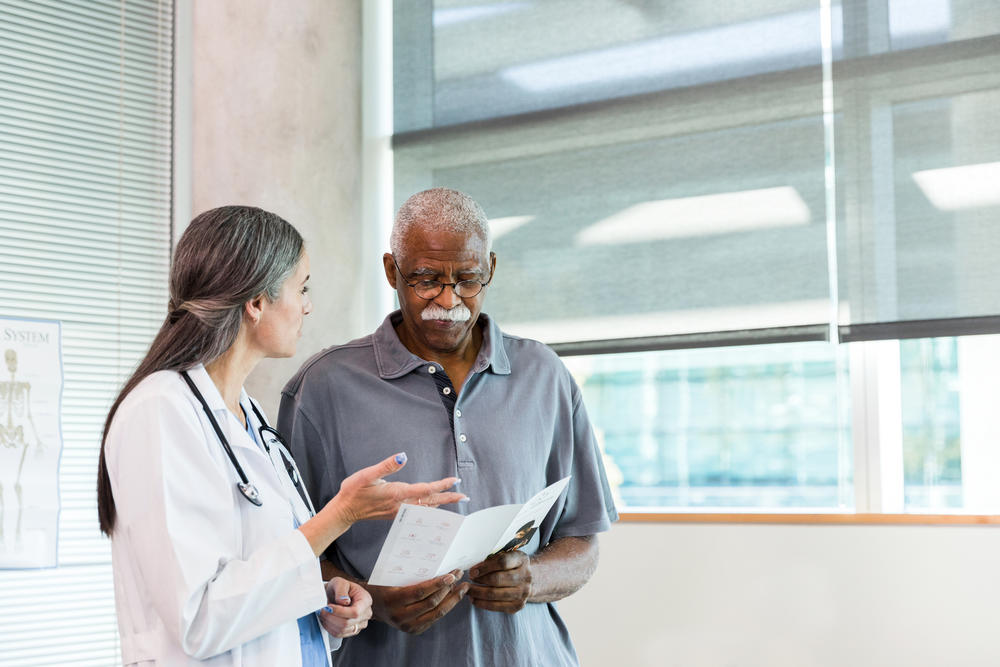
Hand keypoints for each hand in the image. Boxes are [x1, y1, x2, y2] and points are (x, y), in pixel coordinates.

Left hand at [318, 577, 372, 637]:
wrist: (338, 594)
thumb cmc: (340, 588)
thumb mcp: (340, 582)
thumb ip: (341, 590)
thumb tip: (344, 602)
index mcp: (365, 600)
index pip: (355, 612)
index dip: (340, 612)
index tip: (328, 607)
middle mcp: (365, 614)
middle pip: (347, 623)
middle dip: (331, 617)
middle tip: (321, 609)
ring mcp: (360, 624)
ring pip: (342, 630)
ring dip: (329, 622)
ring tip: (323, 613)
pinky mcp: (352, 631)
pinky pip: (339, 634)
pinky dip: (329, 627)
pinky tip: (326, 619)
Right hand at [334, 452, 467, 523]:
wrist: (344, 511)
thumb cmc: (354, 491)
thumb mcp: (367, 474)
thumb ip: (386, 465)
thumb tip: (403, 456)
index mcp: (397, 493)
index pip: (425, 489)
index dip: (441, 485)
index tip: (455, 480)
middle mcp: (400, 504)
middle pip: (430, 501)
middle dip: (448, 498)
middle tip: (465, 495)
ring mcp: (398, 511)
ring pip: (425, 507)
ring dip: (441, 503)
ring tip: (455, 499)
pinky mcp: (395, 513)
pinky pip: (418, 511)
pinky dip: (430, 508)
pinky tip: (434, 506)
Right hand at [368, 569, 468, 634]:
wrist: (372, 607)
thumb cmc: (383, 586)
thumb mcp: (391, 578)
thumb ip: (410, 575)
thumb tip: (437, 565)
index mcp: (394, 600)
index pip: (421, 592)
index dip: (438, 584)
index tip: (452, 575)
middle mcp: (401, 616)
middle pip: (432, 603)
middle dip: (449, 589)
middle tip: (459, 575)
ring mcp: (408, 627)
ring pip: (437, 613)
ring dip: (452, 599)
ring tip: (463, 587)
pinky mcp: (414, 631)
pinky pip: (434, 618)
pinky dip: (446, 607)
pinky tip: (453, 596)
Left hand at [467, 551, 532, 612]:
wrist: (528, 580)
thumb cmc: (511, 566)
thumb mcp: (505, 556)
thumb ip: (492, 560)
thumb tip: (474, 570)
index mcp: (521, 560)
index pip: (502, 562)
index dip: (485, 567)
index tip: (472, 571)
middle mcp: (526, 576)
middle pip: (497, 579)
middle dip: (479, 580)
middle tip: (467, 582)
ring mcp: (524, 592)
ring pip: (495, 594)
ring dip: (478, 593)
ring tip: (468, 591)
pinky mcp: (519, 605)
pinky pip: (497, 606)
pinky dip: (483, 604)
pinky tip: (474, 600)